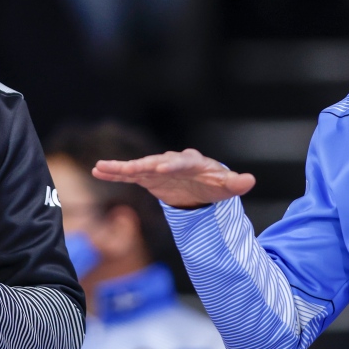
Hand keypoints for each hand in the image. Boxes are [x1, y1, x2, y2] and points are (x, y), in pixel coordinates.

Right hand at [92, 149, 255, 208]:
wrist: (201, 187)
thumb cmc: (214, 184)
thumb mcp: (225, 187)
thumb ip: (235, 183)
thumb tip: (250, 180)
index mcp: (192, 162)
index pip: (181, 161)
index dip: (172, 164)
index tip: (161, 167)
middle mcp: (171, 161)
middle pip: (155, 161)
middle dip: (144, 165)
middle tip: (132, 168)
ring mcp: (157, 168)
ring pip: (137, 166)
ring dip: (120, 168)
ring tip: (101, 167)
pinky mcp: (147, 177)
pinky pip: (129, 174)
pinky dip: (115, 172)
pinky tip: (98, 171)